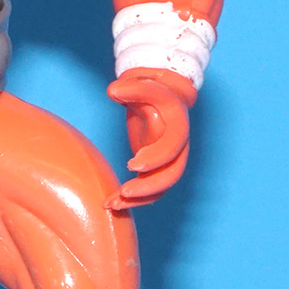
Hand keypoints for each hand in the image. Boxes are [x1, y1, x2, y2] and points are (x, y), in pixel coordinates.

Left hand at [105, 67, 196, 210]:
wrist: (162, 97)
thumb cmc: (153, 89)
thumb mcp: (145, 84)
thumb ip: (133, 88)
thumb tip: (113, 91)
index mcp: (177, 126)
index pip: (173, 145)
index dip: (156, 157)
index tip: (132, 165)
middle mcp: (178, 146)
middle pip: (172, 174)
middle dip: (150, 186)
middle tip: (124, 192)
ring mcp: (168, 160)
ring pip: (161, 187)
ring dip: (139, 199)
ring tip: (112, 204)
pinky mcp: (156, 168)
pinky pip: (149, 190)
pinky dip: (132, 200)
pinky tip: (111, 204)